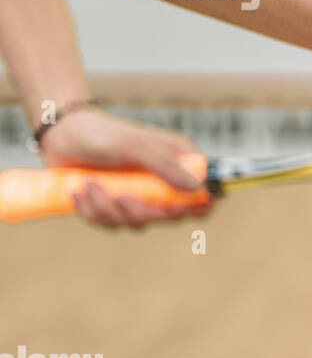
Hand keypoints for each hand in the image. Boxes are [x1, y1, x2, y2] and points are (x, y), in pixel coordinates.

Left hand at [39, 109, 211, 228]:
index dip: (198, 207)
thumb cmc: (101, 133)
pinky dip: (93, 211)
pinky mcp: (114, 205)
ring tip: (90, 185)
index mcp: (178, 163)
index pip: (204, 194)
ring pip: (137, 223)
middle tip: (122, 197)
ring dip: (110, 209)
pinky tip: (80, 191)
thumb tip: (198, 189)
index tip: (175, 210)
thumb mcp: (136, 146)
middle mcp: (162, 182)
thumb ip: (167, 166)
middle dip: (142, 212)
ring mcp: (139, 195)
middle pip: (170, 216)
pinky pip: (111, 224)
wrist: (61, 136)